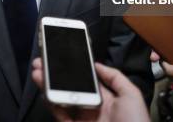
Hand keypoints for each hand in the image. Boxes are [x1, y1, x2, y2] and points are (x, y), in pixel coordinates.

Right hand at [31, 58, 149, 121]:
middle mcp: (90, 107)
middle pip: (68, 88)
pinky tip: (45, 92)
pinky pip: (60, 115)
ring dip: (48, 86)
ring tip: (38, 73)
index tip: (60, 57)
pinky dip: (51, 104)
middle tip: (42, 63)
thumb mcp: (130, 95)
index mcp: (104, 98)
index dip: (72, 69)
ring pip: (60, 100)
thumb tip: (96, 64)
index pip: (85, 80)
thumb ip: (115, 77)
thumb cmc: (135, 121)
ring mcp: (81, 118)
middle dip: (54, 75)